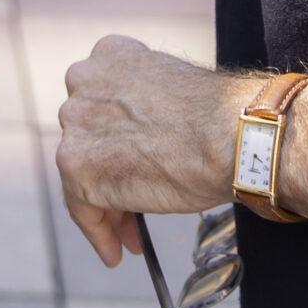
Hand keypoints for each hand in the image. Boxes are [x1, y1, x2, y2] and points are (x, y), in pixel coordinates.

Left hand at [54, 35, 243, 267]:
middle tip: (131, 206)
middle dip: (109, 173)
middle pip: (87, 139)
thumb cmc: (220, 119)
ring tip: (130, 236)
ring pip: (82, 174)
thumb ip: (142, 108)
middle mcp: (83, 82)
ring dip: (106, 207)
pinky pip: (81, 207)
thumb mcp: (170, 93)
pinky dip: (97, 232)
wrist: (231, 136)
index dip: (113, 138)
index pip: (99, 103)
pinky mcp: (77, 164)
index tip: (127, 160)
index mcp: (109, 56)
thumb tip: (137, 145)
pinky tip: (116, 251)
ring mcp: (76, 122)